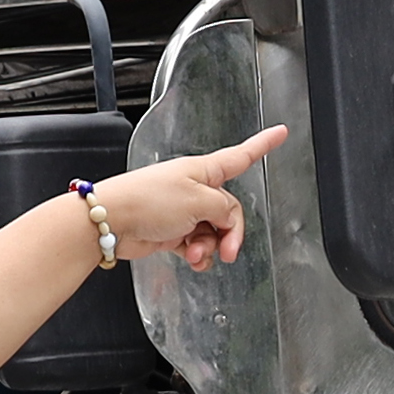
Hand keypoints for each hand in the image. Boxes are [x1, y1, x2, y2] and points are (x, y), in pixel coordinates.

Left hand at [90, 125, 286, 272]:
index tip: (280, 133)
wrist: (113, 222)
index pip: (241, 155)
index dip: (263, 144)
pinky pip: (197, 244)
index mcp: (204, 171)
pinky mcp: (172, 231)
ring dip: (211, 247)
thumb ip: (224, 210)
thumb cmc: (148, 200)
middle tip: (228, 249)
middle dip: (231, 233)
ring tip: (197, 254)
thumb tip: (228, 223)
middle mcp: (195, 188)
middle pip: (230, 210)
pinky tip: (193, 260)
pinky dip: (198, 255)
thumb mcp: (199, 200)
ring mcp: (184, 210)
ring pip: (214, 231)